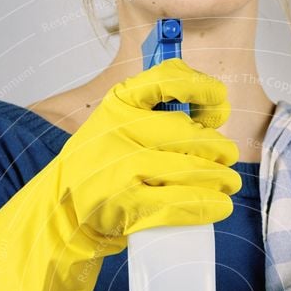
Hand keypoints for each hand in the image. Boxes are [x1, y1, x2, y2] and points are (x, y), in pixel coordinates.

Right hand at [0, 58, 241, 290]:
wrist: (61, 210)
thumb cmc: (99, 166)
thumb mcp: (114, 125)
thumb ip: (153, 112)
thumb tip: (212, 114)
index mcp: (118, 105)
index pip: (165, 80)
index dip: (200, 88)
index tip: (220, 103)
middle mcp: (118, 132)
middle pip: (186, 134)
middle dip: (217, 148)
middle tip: (227, 159)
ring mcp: (121, 171)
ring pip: (188, 170)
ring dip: (219, 179)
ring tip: (229, 184)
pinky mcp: (127, 206)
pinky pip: (178, 204)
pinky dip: (205, 206)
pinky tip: (219, 206)